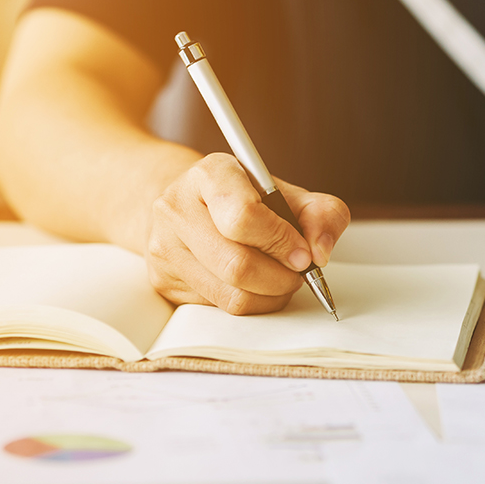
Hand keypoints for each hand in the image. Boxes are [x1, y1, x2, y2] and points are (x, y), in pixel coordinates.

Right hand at [145, 153, 350, 314]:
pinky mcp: (163, 281)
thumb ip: (321, 213)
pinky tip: (255, 285)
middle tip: (298, 272)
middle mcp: (176, 207)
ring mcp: (164, 247)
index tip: (303, 252)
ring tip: (280, 278)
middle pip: (237, 264)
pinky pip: (219, 309)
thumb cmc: (246, 199)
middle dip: (281, 277)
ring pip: (230, 296)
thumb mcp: (289, 194)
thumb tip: (320, 251)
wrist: (191, 205)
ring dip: (270, 296)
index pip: (243, 216)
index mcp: (209, 174)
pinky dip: (251, 304)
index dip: (281, 241)